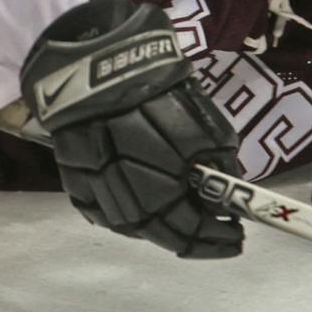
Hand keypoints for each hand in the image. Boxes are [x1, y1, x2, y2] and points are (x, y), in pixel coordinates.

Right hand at [21, 0, 244, 258]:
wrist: (95, 72)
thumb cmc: (159, 98)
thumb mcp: (207, 130)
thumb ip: (218, 169)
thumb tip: (225, 193)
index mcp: (159, 195)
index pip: (192, 231)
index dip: (218, 238)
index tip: (238, 234)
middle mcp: (125, 205)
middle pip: (162, 234)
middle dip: (194, 237)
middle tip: (216, 231)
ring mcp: (95, 196)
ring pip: (131, 227)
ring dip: (161, 227)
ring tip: (183, 219)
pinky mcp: (74, 182)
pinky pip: (103, 211)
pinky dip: (129, 214)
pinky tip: (145, 206)